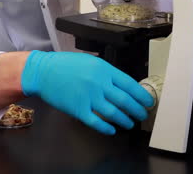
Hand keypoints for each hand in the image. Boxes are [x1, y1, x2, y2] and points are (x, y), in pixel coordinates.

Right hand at [21, 51, 153, 134]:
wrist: (44, 72)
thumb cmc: (66, 64)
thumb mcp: (91, 61)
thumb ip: (106, 72)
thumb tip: (123, 86)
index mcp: (104, 69)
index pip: (129, 84)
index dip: (141, 95)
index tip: (147, 101)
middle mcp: (99, 83)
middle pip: (124, 100)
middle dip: (137, 109)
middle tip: (143, 114)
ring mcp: (89, 97)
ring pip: (113, 113)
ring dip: (125, 120)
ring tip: (130, 123)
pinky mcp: (79, 109)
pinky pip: (96, 122)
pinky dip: (106, 128)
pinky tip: (111, 130)